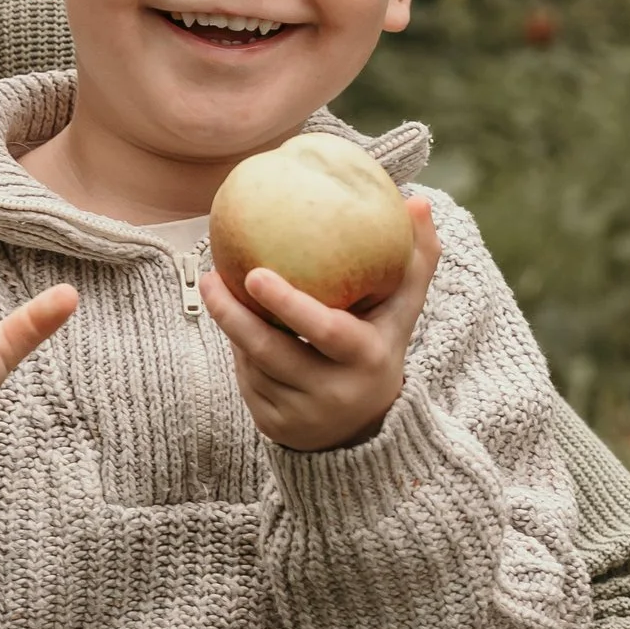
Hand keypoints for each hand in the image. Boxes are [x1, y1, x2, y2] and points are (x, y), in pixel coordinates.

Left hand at [200, 190, 439, 451]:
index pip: (324, 330)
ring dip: (235, 328)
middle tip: (211, 276)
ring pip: (253, 364)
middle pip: (271, 351)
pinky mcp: (275, 428)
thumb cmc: (380, 344)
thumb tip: (417, 201)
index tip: (255, 273)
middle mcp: (335, 392)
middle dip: (234, 314)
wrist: (366, 427)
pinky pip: (247, 382)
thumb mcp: (401, 310)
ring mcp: (302, 414)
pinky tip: (232, 324)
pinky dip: (240, 353)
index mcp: (367, 358)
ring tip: (216, 288)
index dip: (289, 304)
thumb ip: (415, 259)